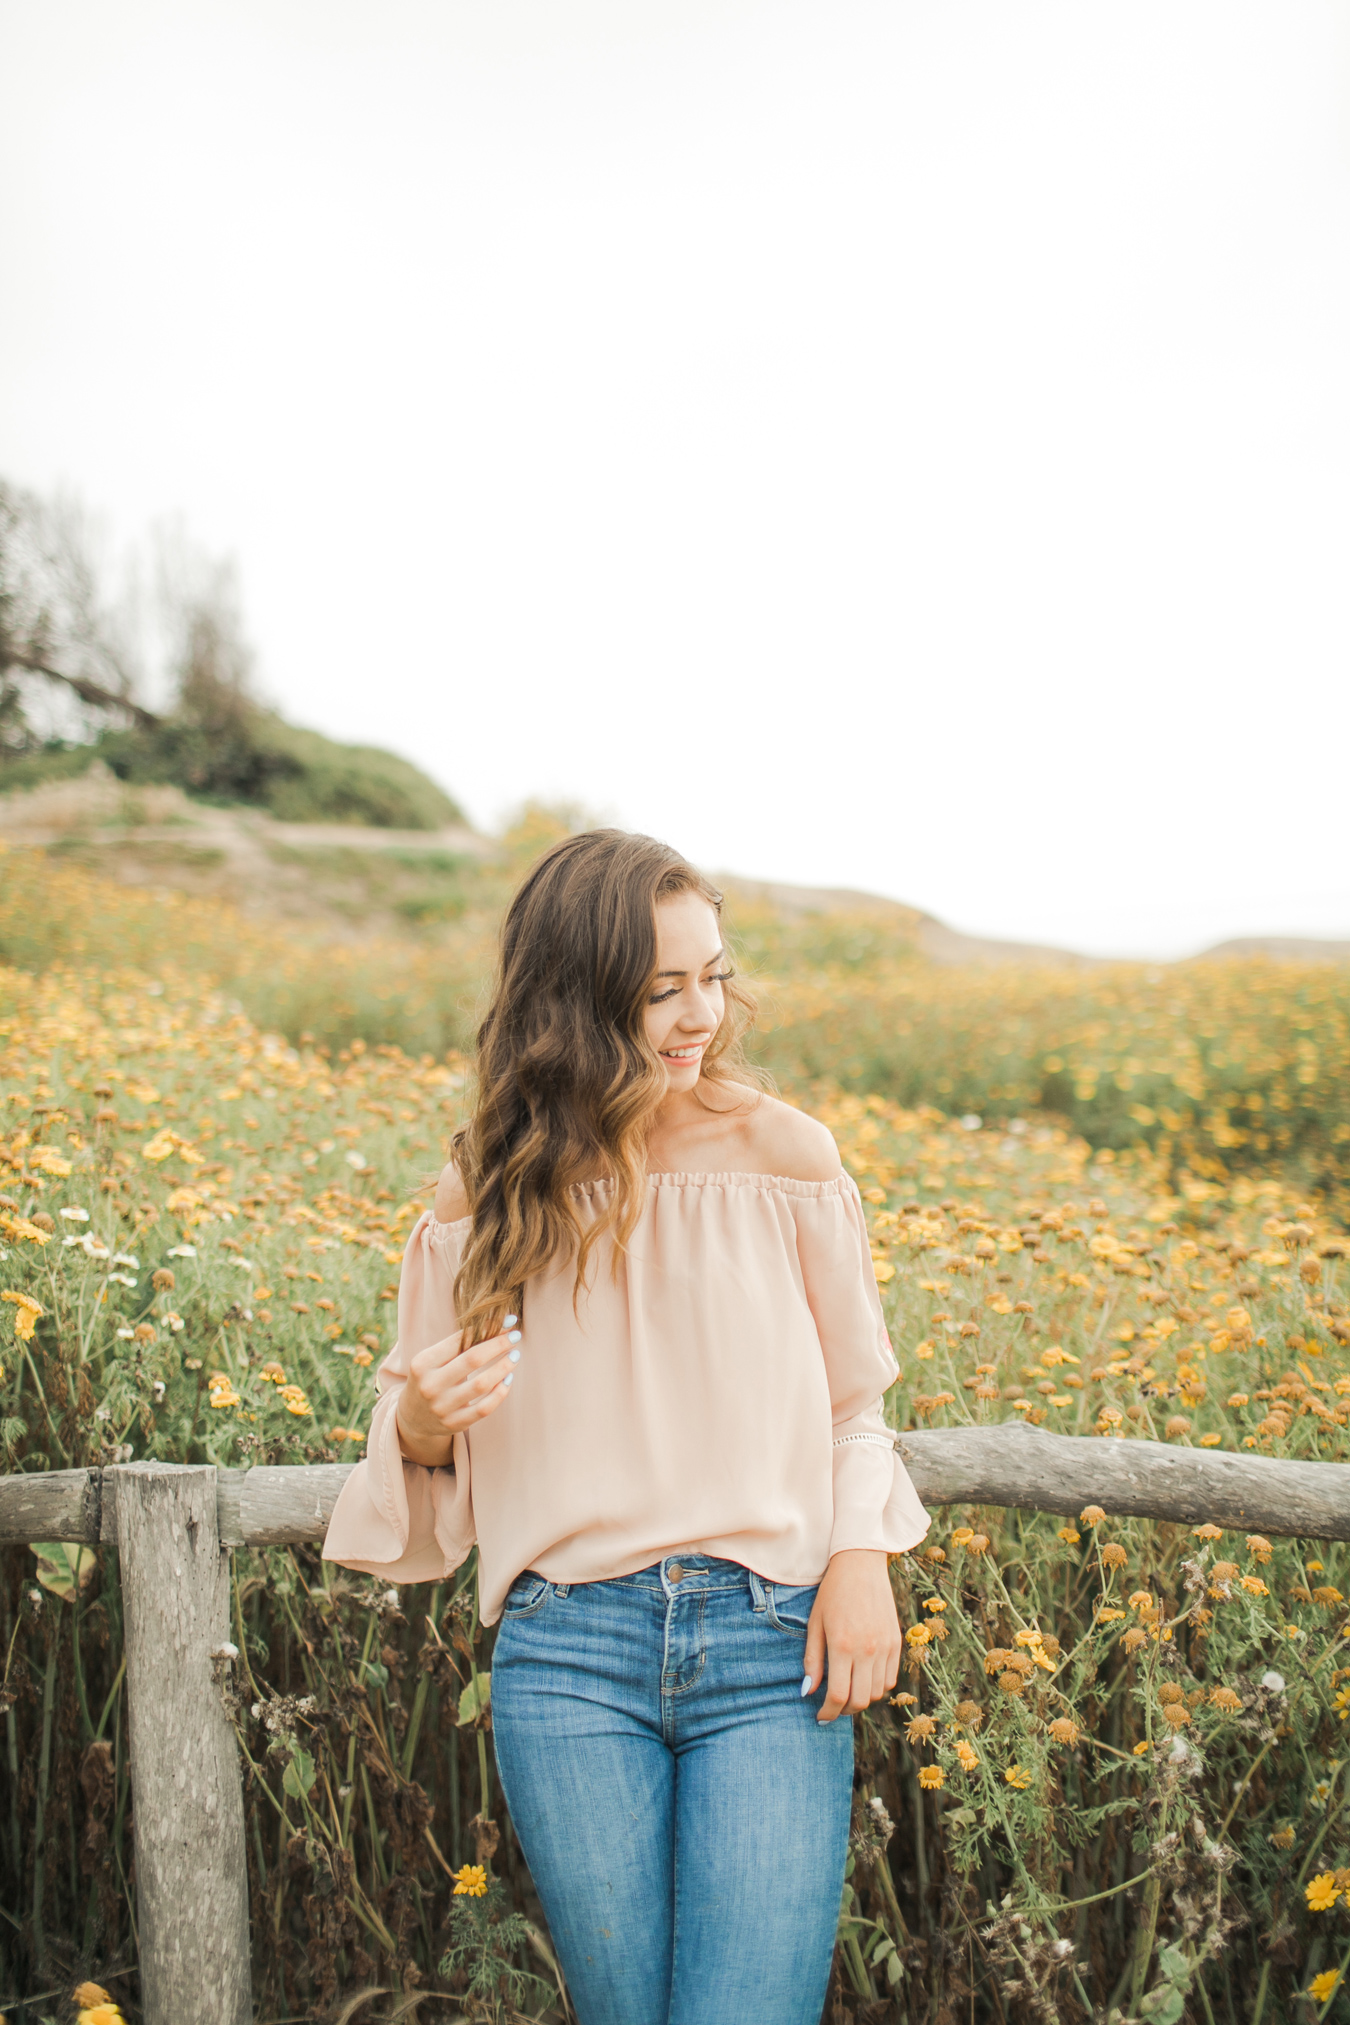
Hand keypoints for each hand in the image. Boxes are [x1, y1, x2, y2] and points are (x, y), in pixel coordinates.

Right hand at [393, 1317, 520, 1464]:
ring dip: (503, 1367)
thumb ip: (459, 1344)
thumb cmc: (430, 1378)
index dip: (487, 1328)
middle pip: (472, 1360)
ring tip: (515, 1356)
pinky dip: (500, 1393)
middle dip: (499, 1344)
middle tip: (516, 1335)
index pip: (459, 1340)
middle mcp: (430, 1385)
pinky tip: (508, 1379)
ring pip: (481, 1384)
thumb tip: (498, 1324)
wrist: (413, 1418)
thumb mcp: (433, 1359)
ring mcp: (442, 1407)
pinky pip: (484, 1408)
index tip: (508, 1320)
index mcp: (423, 1363)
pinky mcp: (454, 1424)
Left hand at [803, 1549, 901, 1723]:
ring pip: (877, 1693)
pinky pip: (890, 1678)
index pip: (838, 1695)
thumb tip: (808, 1691)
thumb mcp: (815, 1624)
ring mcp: (885, 1646)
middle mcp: (867, 1649)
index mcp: (843, 1645)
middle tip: (833, 1707)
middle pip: (860, 1700)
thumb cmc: (832, 1593)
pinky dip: (877, 1686)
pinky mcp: (896, 1642)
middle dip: (844, 1711)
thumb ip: (812, 1660)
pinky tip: (863, 1678)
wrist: (860, 1564)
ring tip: (848, 1691)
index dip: (828, 1712)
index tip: (821, 1717)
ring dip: (861, 1699)